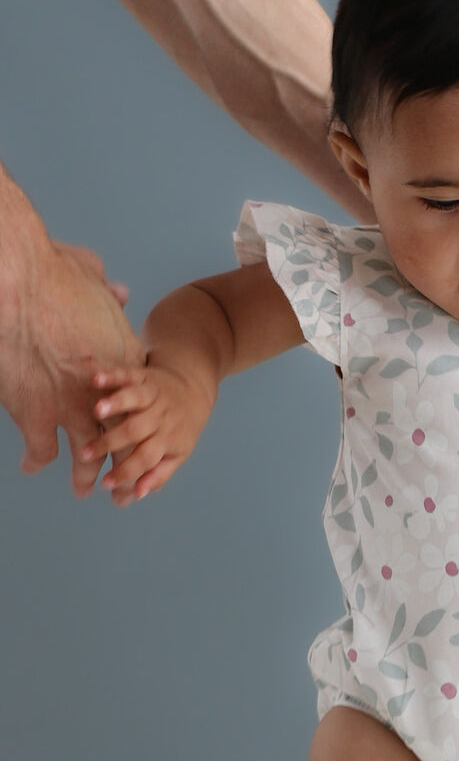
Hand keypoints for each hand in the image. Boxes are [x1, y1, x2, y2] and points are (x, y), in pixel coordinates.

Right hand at [0, 174, 144, 493]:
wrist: (16, 287)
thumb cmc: (51, 271)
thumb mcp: (91, 276)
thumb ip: (107, 290)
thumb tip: (118, 290)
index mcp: (124, 361)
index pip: (140, 401)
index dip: (138, 416)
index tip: (134, 427)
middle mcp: (108, 395)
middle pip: (126, 439)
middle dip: (127, 463)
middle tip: (125, 482)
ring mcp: (73, 410)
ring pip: (90, 458)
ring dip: (88, 476)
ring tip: (86, 489)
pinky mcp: (38, 417)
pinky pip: (41, 451)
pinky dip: (36, 460)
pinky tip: (31, 467)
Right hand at [79, 360, 215, 503]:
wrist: (193, 388)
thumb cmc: (179, 428)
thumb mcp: (176, 453)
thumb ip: (157, 475)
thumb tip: (136, 495)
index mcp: (167, 439)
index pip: (146, 458)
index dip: (126, 472)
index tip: (105, 484)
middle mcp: (160, 416)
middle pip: (135, 431)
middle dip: (110, 442)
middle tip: (84, 454)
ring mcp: (153, 394)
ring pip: (135, 399)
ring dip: (116, 404)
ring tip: (96, 412)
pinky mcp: (144, 375)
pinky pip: (129, 374)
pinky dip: (113, 375)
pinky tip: (96, 379)